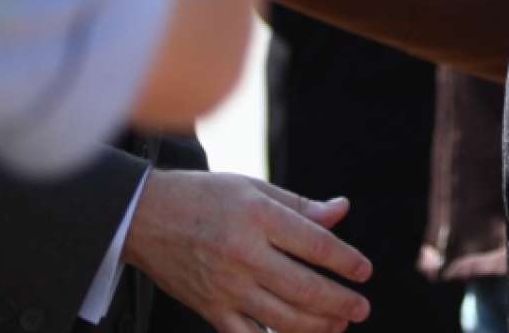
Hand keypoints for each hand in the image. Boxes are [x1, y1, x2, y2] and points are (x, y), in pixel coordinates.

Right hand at [123, 171, 371, 332]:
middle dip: (338, 302)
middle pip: (303, 287)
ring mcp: (225, 286)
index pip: (314, 244)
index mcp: (258, 217)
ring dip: (316, 326)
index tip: (364, 271)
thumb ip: (300, 205)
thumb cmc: (204, 197)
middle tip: (361, 308)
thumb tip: (342, 210)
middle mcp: (243, 254)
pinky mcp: (209, 308)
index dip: (344, 260)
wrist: (145, 217)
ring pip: (281, 318)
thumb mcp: (253, 188)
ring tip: (338, 325)